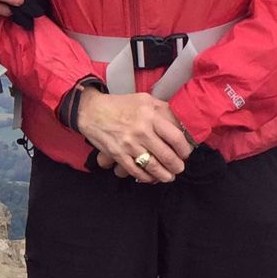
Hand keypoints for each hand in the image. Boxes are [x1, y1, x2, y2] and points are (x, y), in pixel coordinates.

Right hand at [77, 89, 192, 181]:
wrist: (91, 111)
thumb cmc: (119, 105)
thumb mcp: (144, 99)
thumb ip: (163, 110)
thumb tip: (180, 124)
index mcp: (150, 116)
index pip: (176, 137)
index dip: (184, 149)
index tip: (185, 153)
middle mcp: (141, 131)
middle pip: (167, 155)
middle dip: (177, 166)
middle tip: (179, 168)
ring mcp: (129, 144)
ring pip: (153, 166)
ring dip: (164, 175)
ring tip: (169, 176)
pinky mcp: (118, 155)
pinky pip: (136, 171)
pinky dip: (146, 177)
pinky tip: (151, 178)